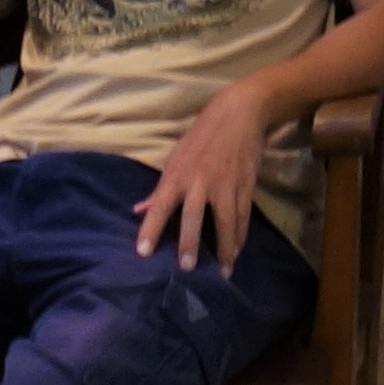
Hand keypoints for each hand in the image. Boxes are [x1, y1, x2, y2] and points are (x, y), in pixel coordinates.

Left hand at [131, 84, 270, 268]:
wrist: (238, 114)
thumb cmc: (200, 138)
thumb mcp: (175, 159)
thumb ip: (158, 189)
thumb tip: (137, 210)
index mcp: (177, 176)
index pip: (160, 206)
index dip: (151, 229)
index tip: (143, 253)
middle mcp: (199, 182)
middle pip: (193, 217)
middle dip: (190, 243)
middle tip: (187, 267)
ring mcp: (225, 184)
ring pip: (225, 221)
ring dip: (224, 247)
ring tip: (223, 271)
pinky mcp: (246, 185)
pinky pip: (243, 215)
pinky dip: (240, 235)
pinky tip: (237, 250)